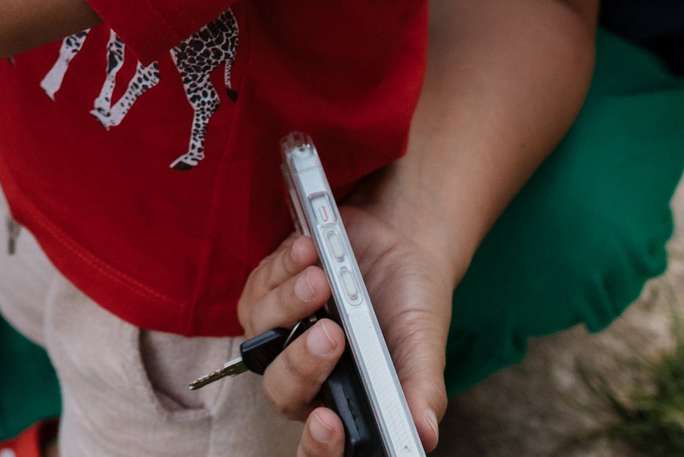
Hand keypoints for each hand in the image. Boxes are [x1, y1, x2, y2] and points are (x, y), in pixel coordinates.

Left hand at [237, 203, 449, 453]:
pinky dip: (283, 267)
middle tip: (333, 332)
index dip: (318, 443)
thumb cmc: (411, 307)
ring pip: (262, 331)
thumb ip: (420, 390)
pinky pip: (259, 286)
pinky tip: (310, 251)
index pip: (317, 443)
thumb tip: (424, 435)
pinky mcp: (266, 293)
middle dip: (302, 362)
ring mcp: (277, 334)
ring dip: (290, 303)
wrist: (398, 247)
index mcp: (342, 401)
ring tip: (324, 278)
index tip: (329, 423)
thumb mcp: (422, 347)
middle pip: (281, 388)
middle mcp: (303, 375)